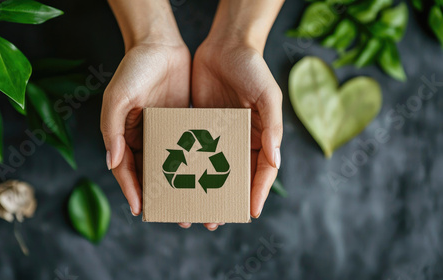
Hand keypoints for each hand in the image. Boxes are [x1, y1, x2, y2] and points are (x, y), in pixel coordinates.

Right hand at [100, 41, 190, 225]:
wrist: (160, 43)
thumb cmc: (133, 68)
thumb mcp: (117, 97)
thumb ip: (112, 130)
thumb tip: (113, 163)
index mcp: (124, 136)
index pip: (126, 170)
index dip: (132, 191)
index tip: (142, 211)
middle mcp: (144, 139)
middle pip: (150, 175)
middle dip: (162, 197)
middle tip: (178, 216)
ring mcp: (164, 133)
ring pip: (171, 167)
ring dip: (181, 187)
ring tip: (197, 205)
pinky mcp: (182, 125)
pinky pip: (187, 149)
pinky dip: (194, 165)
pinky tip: (207, 178)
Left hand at [192, 37, 282, 228]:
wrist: (226, 45)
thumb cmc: (253, 68)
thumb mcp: (268, 95)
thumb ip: (272, 126)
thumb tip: (275, 160)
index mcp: (260, 137)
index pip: (261, 172)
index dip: (257, 193)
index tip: (248, 212)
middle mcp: (240, 140)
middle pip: (235, 178)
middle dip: (225, 200)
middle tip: (213, 220)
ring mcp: (219, 135)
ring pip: (212, 170)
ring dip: (203, 190)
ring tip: (191, 210)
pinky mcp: (199, 127)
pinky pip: (194, 152)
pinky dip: (188, 168)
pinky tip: (177, 182)